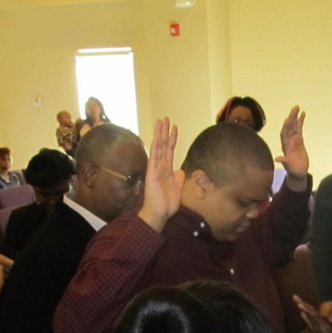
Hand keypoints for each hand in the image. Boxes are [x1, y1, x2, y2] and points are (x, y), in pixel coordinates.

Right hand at [138, 117, 183, 231]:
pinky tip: (156, 138)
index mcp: (166, 170)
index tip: (174, 127)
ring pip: (158, 148)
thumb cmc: (166, 204)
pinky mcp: (151, 174)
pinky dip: (155, 148)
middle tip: (166, 118)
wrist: (159, 214)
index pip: (169, 151)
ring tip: (161, 121)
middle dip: (164, 132)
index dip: (172, 139)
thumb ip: (178, 179)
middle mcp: (160, 167)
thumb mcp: (177, 190)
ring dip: (159, 135)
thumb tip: (180, 170)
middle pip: (163, 146)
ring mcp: (155, 169)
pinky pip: (153, 158)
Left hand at [275, 106, 308, 185]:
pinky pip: (299, 129)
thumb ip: (284, 161)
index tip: (288, 120)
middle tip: (295, 107)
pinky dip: (300, 121)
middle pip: (289, 127)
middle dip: (291, 117)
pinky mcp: (299, 140)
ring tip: (298, 107)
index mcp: (285, 146)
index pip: (284, 134)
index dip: (286, 127)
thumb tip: (276, 159)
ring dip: (295, 117)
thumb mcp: (289, 167)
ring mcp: (294, 140)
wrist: (299, 173)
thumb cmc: (293, 171)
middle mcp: (288, 141)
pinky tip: (303, 114)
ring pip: (294, 126)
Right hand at [293, 295, 331, 332]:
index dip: (307, 310)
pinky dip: (306, 316)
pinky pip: (311, 322)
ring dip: (304, 308)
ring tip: (297, 302)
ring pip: (311, 315)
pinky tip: (302, 313)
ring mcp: (319, 328)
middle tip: (294, 296)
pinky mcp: (318, 332)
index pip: (314, 316)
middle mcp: (321, 326)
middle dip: (304, 304)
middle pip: (312, 312)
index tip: (299, 304)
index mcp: (324, 328)